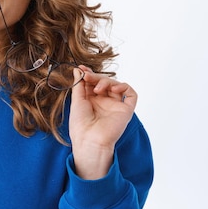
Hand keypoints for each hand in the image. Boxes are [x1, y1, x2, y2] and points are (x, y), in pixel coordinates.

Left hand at [68, 65, 136, 179]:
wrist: (89, 139)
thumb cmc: (80, 124)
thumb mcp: (76, 101)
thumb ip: (79, 85)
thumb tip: (78, 70)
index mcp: (92, 101)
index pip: (93, 83)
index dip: (89, 74)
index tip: (82, 69)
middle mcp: (104, 102)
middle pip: (104, 82)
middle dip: (96, 76)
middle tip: (87, 76)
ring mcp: (116, 105)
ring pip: (116, 85)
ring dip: (106, 81)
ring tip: (97, 88)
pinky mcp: (126, 110)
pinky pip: (131, 94)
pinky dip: (124, 87)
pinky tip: (113, 89)